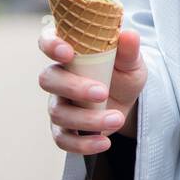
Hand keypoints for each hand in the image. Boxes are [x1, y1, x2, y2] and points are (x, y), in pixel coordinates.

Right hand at [39, 23, 146, 153]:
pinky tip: (104, 142)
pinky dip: (82, 144)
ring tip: (117, 119)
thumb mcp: (131, 62)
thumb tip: (129, 35)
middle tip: (102, 92)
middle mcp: (59, 77)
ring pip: (59, 113)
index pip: (48, 41)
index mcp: (71, 53)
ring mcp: (59, 103)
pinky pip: (63, 139)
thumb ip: (128, 50)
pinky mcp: (64, 128)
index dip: (51, 45)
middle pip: (48, 79)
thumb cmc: (123, 74)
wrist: (129, 102)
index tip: (67, 52)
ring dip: (88, 119)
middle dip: (74, 87)